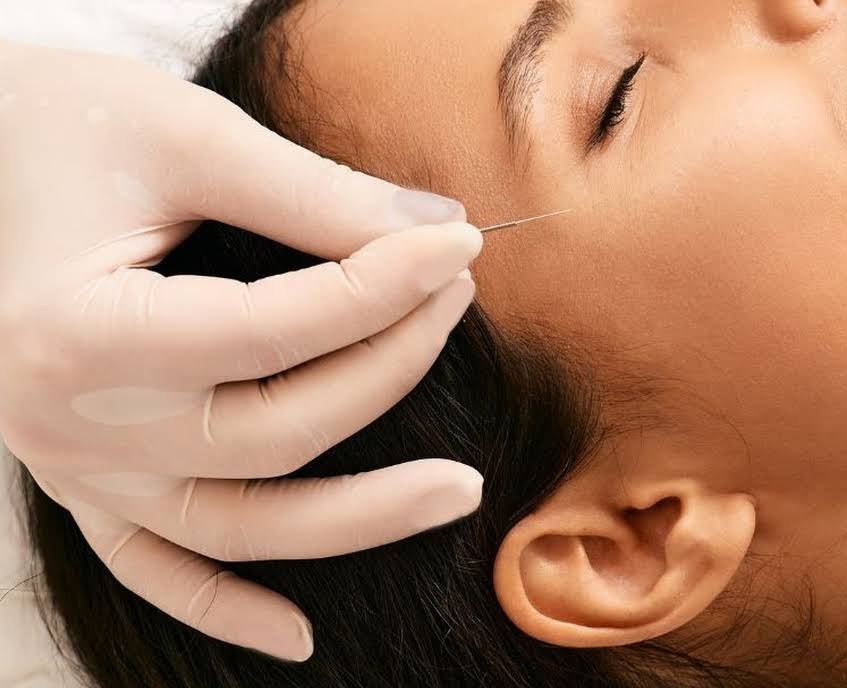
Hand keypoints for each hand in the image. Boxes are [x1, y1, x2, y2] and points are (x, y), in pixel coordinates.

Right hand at [0, 40, 483, 660]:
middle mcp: (65, 424)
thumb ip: (313, 192)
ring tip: (461, 490)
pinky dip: (222, 603)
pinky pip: (152, 567)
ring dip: (356, 518)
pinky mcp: (77, 477)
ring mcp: (70, 466)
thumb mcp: (181, 135)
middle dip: (388, 368)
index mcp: (77, 335)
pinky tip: (299, 635)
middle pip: (274, 434)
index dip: (384, 289)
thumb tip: (438, 229)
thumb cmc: (52, 125)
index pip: (273, 332)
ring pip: (236, 526)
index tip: (458, 246)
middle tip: (456, 301)